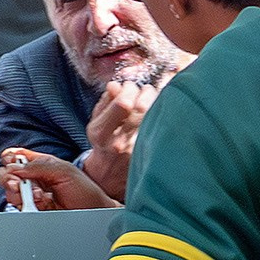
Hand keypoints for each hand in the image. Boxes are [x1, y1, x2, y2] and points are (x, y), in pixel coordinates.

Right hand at [0, 148, 117, 209]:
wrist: (93, 214)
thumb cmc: (86, 191)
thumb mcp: (65, 171)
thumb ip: (40, 165)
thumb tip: (15, 167)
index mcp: (42, 164)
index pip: (17, 157)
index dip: (10, 158)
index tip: (12, 162)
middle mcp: (35, 178)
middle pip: (8, 175)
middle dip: (10, 179)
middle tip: (19, 184)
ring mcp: (32, 195)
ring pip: (11, 193)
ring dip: (21, 194)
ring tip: (40, 196)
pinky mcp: (33, 210)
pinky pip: (19, 208)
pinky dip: (26, 206)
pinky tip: (40, 204)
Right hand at [82, 81, 157, 198]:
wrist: (110, 174)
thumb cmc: (104, 141)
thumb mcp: (97, 122)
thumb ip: (105, 102)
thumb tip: (115, 85)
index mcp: (101, 133)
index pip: (123, 103)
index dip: (130, 89)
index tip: (130, 86)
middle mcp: (120, 143)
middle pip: (143, 108)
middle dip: (146, 92)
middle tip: (146, 90)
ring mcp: (138, 150)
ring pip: (155, 117)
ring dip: (156, 102)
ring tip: (151, 99)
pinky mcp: (151, 155)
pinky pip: (162, 128)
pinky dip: (162, 115)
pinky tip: (159, 112)